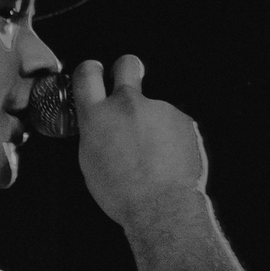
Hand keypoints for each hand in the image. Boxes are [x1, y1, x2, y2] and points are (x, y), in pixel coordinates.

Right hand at [73, 56, 209, 231]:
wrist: (161, 206)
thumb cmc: (123, 193)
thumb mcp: (91, 162)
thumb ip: (94, 132)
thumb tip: (100, 124)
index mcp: (97, 117)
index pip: (87, 74)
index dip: (90, 71)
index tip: (94, 74)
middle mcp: (127, 105)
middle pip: (127, 64)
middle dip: (126, 70)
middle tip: (126, 83)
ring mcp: (158, 108)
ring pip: (153, 106)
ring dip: (152, 123)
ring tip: (152, 156)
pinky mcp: (182, 118)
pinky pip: (172, 123)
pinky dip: (170, 137)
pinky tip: (167, 159)